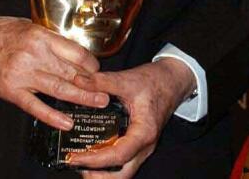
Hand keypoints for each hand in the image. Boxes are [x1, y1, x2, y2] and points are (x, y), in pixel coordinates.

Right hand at [0, 12, 107, 130]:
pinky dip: (52, 116)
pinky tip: (67, 122)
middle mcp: (34, 55)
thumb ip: (51, 41)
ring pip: (58, 89)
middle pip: (70, 72)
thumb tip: (75, 53)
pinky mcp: (11, 91)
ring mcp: (22, 75)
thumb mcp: (30, 27)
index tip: (96, 70)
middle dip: (91, 84)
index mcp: (41, 37)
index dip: (91, 64)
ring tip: (97, 102)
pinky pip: (35, 106)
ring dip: (81, 98)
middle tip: (106, 92)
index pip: (76, 53)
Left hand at [67, 58, 194, 176]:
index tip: (74, 157)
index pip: (118, 156)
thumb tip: (77, 81)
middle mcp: (145, 145)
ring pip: (122, 173)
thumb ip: (102, 82)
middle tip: (75, 164)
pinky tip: (92, 153)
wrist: (174, 80)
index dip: (94, 161)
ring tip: (81, 161)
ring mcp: (142, 147)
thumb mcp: (127, 79)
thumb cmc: (155, 81)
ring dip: (101, 173)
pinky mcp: (138, 145)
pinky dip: (106, 164)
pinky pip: (123, 163)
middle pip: (121, 175)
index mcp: (144, 132)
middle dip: (96, 176)